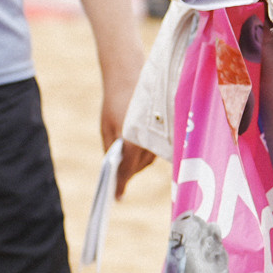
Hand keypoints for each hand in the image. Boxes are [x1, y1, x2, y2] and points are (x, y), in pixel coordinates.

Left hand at [98, 47, 152, 195]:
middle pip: (139, 167)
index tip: (117, 197)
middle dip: (129, 171)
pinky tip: (139, 147)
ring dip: (139, 161)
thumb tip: (115, 173)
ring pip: (149, 158)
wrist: (130, 75)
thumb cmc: (115, 103)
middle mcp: (148, 142)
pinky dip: (147, 150)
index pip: (127, 171)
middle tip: (119, 176)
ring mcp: (159, 135)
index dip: (121, 184)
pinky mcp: (165, 130)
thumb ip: (111, 150)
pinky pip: (156, 148)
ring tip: (127, 157)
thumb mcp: (107, 128)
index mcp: (131, 143)